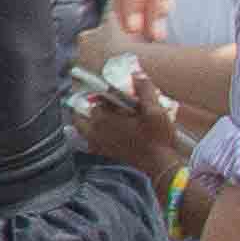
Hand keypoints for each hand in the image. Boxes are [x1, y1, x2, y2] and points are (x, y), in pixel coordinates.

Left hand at [71, 56, 192, 188]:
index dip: (105, 93)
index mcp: (104, 117)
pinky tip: (92, 135)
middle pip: (85, 112)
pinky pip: (87, 143)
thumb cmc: (156, 138)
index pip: (98, 98)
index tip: (112, 92)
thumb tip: (136, 74)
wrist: (158, 167)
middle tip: (101, 102)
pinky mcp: (102, 154)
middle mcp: (95, 130)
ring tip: (91, 115)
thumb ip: (145, 90)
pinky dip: (85, 137)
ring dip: (84, 120)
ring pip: (81, 128)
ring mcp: (97, 144)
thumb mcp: (155, 111)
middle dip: (91, 105)